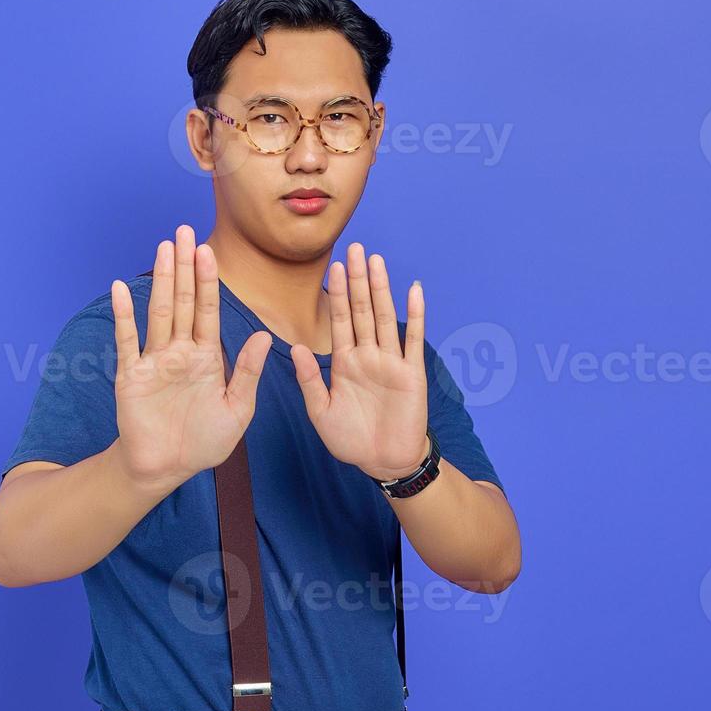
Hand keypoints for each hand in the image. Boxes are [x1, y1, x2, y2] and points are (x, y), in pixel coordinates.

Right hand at [108, 225, 272, 490]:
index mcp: (206, 357)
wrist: (167, 468)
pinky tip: (121, 288)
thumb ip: (247, 373)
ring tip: (164, 248)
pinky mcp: (131, 375)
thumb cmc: (203, 442)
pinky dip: (124, 315)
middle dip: (184, 267)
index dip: (208, 280)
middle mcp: (179, 352)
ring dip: (161, 280)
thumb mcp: (237, 410)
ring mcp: (154, 361)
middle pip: (182, 301)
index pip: (208, 310)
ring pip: (159, 312)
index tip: (209, 250)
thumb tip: (263, 336)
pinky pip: (127, 340)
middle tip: (185, 232)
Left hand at [291, 242, 428, 480]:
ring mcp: (391, 362)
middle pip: (363, 310)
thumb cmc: (350, 440)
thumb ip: (309, 379)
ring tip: (376, 261)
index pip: (340, 320)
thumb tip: (295, 348)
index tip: (332, 266)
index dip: (337, 293)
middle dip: (357, 280)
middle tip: (354, 248)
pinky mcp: (411, 374)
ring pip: (385, 318)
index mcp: (345, 362)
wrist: (383, 461)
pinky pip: (413, 340)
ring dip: (381, 289)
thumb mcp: (320, 411)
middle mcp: (368, 356)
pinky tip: (414, 290)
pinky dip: (415, 315)